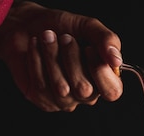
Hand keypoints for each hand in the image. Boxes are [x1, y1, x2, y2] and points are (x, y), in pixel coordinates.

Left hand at [0, 2, 122, 111]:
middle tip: (64, 38)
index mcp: (103, 79)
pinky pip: (42, 86)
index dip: (100, 71)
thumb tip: (116, 60)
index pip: (112, 91)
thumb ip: (106, 39)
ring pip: (61, 88)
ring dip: (51, 56)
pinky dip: (36, 60)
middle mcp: (86, 95)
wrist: (26, 25)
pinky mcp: (44, 101)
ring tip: (47, 37)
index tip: (88, 48)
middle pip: (84, 89)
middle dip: (71, 58)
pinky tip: (35, 47)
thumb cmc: (59, 27)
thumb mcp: (87, 26)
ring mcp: (65, 101)